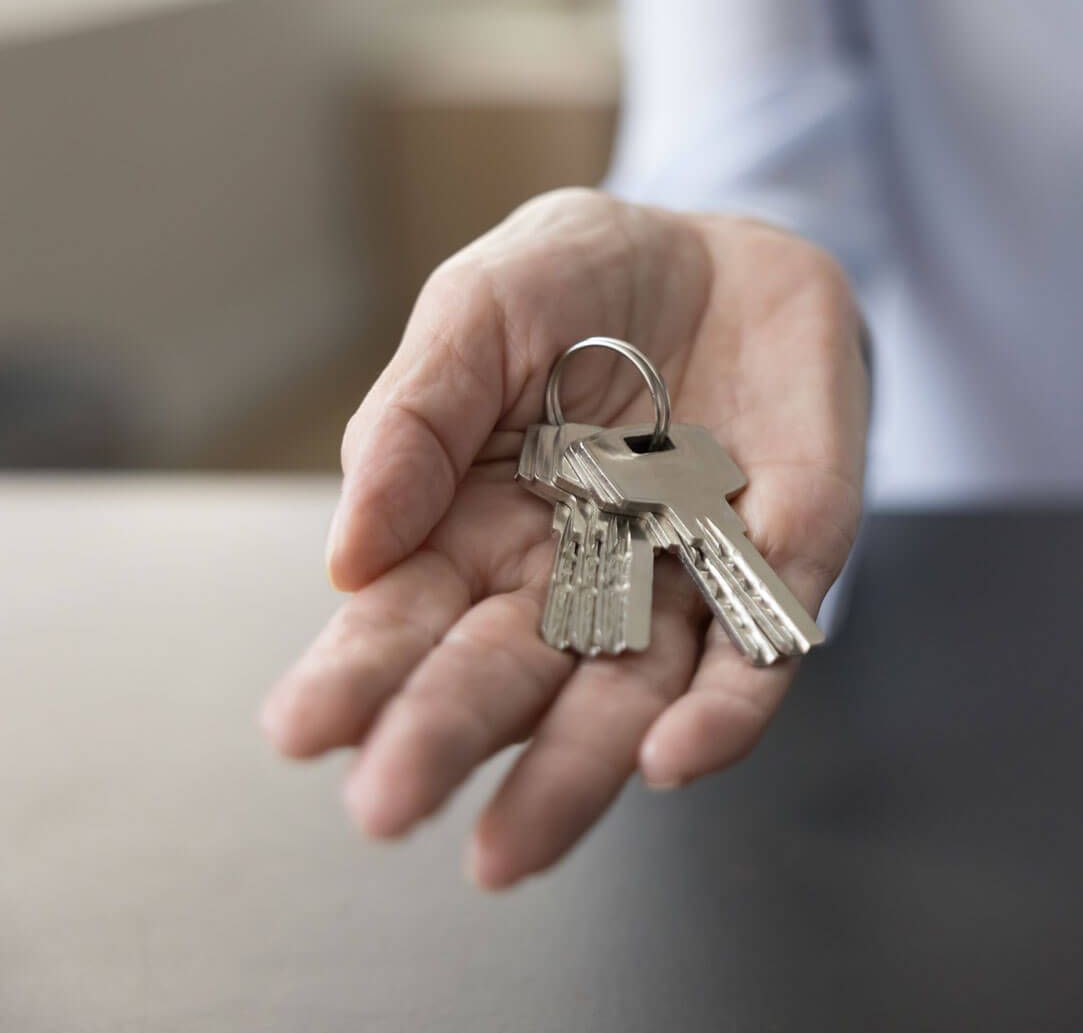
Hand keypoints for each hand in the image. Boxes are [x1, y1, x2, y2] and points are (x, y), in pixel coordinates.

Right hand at [261, 190, 867, 887]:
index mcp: (477, 527)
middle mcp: (574, 576)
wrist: (728, 241)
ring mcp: (679, 578)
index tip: (302, 727)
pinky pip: (755, 651)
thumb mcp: (478, 309)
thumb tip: (346, 555)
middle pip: (506, 676)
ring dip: (572, 771)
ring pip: (626, 696)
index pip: (407, 620)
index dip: (357, 674)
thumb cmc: (580, 281)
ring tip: (512, 841)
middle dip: (447, 740)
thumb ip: (415, 417)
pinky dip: (723, 709)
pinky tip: (672, 757)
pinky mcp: (781, 560)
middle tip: (388, 805)